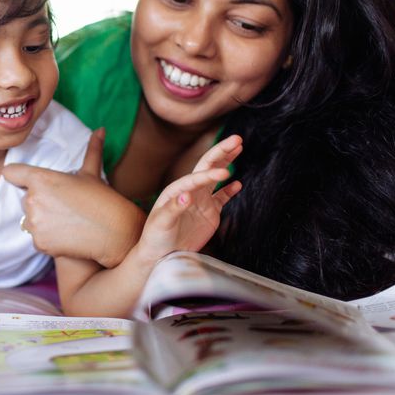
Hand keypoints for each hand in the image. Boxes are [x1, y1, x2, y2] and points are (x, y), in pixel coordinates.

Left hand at [3, 128, 144, 267]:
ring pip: (30, 220)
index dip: (17, 176)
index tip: (21, 179)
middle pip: (25, 199)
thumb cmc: (102, 200)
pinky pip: (37, 238)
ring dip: (42, 221)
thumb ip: (92, 150)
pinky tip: (67, 235)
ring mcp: (34, 224)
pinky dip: (49, 238)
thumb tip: (101, 129)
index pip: (11, 173)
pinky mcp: (39, 243)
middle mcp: (32, 200)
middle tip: (63, 205)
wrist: (114, 233)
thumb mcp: (92, 173)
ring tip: (66, 220)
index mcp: (40, 180)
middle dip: (39, 202)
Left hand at [135, 134, 242, 262]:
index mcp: (176, 190)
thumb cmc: (155, 238)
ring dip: (227, 162)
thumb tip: (186, 195)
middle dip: (222, 152)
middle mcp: (189, 191)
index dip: (210, 174)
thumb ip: (173, 209)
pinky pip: (222, 198)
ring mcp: (200, 201)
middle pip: (207, 167)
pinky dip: (230, 190)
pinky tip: (238, 183)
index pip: (195, 177)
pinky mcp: (209, 213)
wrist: (159, 256)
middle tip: (237, 139)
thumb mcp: (161, 223)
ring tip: (239, 146)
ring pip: (216, 178)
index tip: (224, 173)